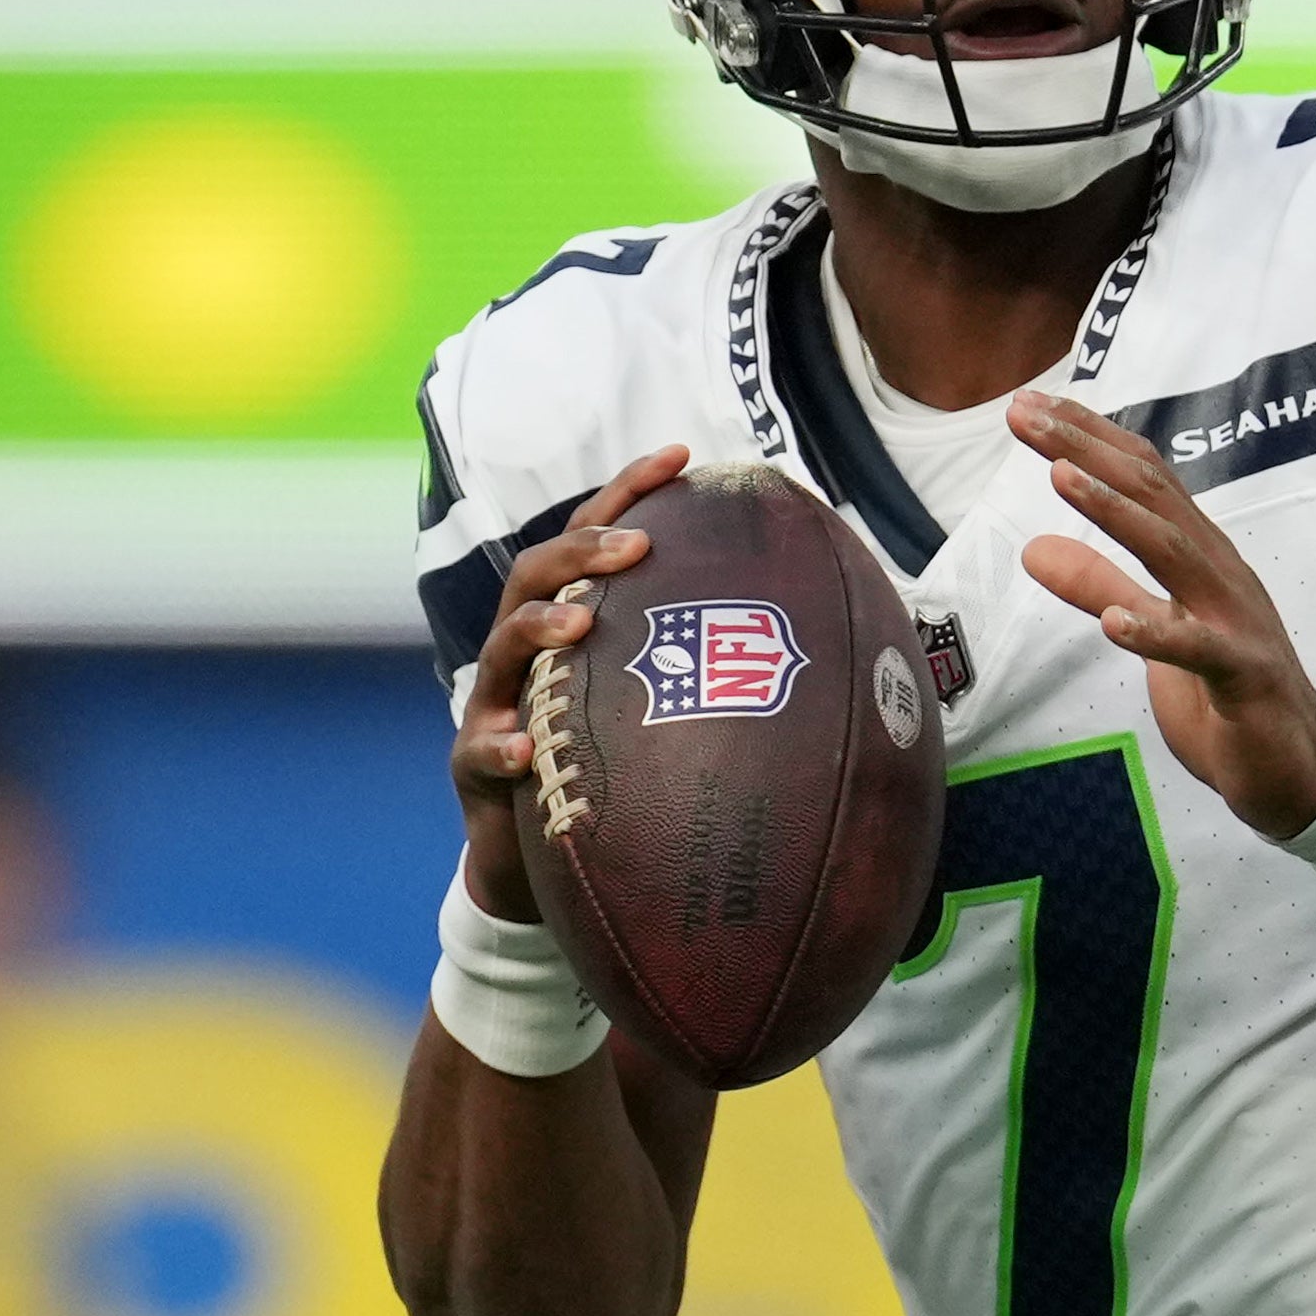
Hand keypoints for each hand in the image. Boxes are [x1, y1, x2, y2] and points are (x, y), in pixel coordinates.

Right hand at [449, 446, 687, 920]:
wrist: (545, 859)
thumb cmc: (616, 769)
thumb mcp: (666, 708)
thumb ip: (723, 667)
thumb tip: (839, 638)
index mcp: (572, 622)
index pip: (593, 541)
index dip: (629, 493)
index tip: (681, 456)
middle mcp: (526, 652)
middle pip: (535, 575)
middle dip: (583, 551)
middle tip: (635, 547)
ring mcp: (495, 703)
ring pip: (500, 648)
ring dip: (539, 627)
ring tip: (582, 623)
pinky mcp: (476, 764)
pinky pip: (481, 750)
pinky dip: (502, 743)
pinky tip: (526, 746)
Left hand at [1010, 392, 1315, 838]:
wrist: (1295, 767)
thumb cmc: (1224, 693)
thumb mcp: (1150, 630)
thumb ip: (1099, 586)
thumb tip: (1031, 548)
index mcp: (1200, 556)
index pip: (1143, 478)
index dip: (1089, 437)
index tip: (1031, 403)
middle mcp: (1220, 572)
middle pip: (1152, 497)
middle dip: (1087, 451)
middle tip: (1025, 414)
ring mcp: (1236, 620)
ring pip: (1174, 553)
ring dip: (1115, 513)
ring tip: (1060, 478)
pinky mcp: (1243, 676)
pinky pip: (1199, 650)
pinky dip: (1157, 633)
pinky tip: (1115, 624)